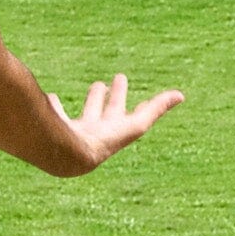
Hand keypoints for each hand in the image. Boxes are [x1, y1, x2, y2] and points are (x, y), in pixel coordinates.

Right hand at [49, 74, 183, 169]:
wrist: (68, 157)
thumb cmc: (103, 142)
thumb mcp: (136, 125)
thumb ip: (156, 109)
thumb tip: (182, 95)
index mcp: (113, 132)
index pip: (131, 117)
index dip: (141, 106)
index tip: (147, 96)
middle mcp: (96, 131)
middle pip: (109, 110)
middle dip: (116, 96)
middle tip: (121, 77)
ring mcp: (75, 129)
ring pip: (87, 111)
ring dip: (93, 99)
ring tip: (97, 86)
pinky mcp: (54, 126)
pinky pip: (55, 114)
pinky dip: (55, 106)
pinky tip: (52, 98)